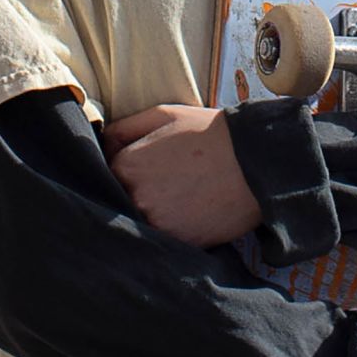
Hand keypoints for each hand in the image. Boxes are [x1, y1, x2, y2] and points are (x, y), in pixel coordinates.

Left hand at [102, 104, 261, 247]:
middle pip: (124, 200)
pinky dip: (174, 228)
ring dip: (156, 213)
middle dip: (140, 193)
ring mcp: (157, 223)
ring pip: (143, 222)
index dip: (130, 170)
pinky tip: (191, 212)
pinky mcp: (179, 242)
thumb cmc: (209, 133)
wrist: (255, 161)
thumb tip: (101, 144)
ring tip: (181, 198)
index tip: (151, 167)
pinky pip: (165, 238)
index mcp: (127, 166)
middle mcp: (136, 197)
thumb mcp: (163, 114)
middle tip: (169, 183)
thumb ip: (123, 128)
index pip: (110, 175)